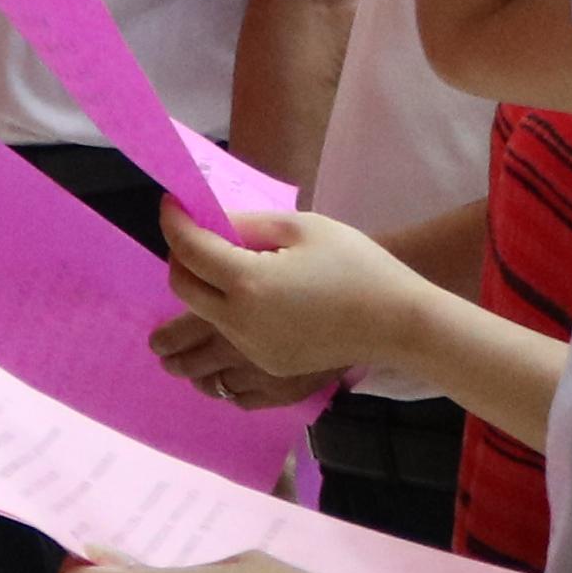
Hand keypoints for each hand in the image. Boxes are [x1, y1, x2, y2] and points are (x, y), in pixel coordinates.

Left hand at [158, 204, 420, 401]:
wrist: (401, 321)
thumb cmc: (357, 265)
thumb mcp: (301, 227)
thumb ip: (246, 222)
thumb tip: (208, 218)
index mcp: (248, 283)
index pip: (188, 249)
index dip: (174, 222)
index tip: (170, 204)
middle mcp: (242, 322)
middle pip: (182, 289)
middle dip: (180, 258)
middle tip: (196, 237)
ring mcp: (254, 351)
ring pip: (202, 319)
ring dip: (198, 292)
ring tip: (218, 270)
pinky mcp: (269, 368)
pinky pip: (227, 342)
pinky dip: (222, 320)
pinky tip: (243, 303)